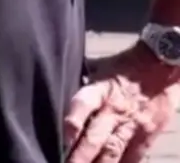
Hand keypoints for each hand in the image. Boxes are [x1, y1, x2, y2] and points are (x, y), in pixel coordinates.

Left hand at [64, 42, 179, 162]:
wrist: (159, 66)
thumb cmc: (125, 65)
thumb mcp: (101, 66)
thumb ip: (84, 81)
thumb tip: (60, 83)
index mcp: (101, 88)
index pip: (85, 102)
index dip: (74, 119)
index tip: (66, 136)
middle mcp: (114, 109)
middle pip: (96, 137)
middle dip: (80, 156)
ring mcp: (131, 126)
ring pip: (111, 153)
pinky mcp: (145, 137)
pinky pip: (131, 159)